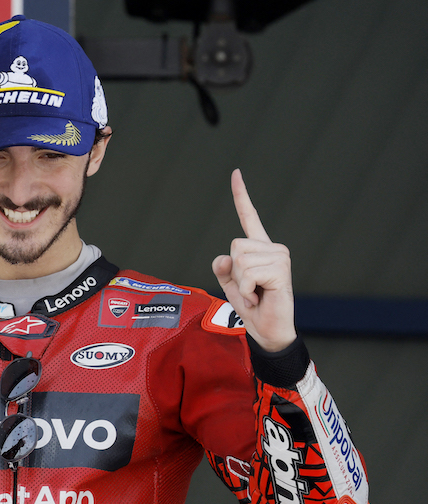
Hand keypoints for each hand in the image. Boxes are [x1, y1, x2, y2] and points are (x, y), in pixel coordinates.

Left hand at [212, 169, 296, 351]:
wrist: (268, 330)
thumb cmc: (251, 307)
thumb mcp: (230, 284)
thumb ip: (224, 267)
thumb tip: (225, 257)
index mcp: (258, 248)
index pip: (249, 216)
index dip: (241, 195)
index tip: (236, 172)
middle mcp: (272, 247)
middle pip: (235, 246)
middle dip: (235, 273)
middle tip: (250, 289)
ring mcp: (279, 256)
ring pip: (240, 261)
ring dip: (241, 285)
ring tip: (256, 295)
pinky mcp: (281, 269)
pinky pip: (247, 274)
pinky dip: (246, 291)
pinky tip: (260, 298)